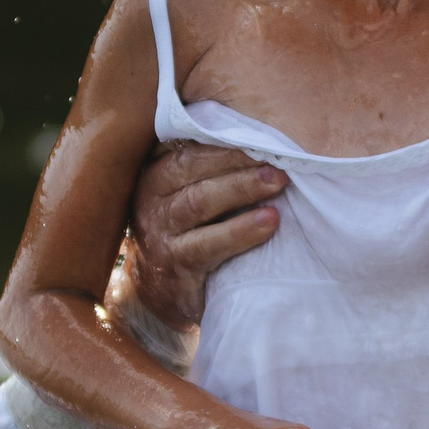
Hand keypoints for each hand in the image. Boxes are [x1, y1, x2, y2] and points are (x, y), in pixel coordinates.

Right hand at [126, 143, 287, 331]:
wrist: (159, 295)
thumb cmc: (185, 234)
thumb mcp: (185, 197)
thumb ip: (207, 170)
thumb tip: (258, 138)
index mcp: (155, 176)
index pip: (188, 149)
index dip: (225, 140)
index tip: (263, 134)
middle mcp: (151, 201)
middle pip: (192, 169)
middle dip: (237, 160)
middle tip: (277, 157)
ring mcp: (160, 235)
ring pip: (199, 202)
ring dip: (241, 189)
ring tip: (278, 183)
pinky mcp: (176, 267)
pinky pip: (208, 245)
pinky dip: (240, 232)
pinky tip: (269, 223)